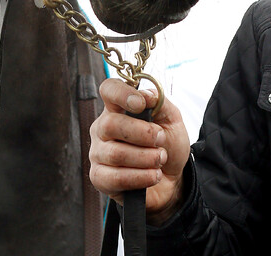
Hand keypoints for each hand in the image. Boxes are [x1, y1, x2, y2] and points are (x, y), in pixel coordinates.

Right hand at [89, 78, 190, 223]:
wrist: (172, 179)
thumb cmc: (167, 145)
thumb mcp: (171, 120)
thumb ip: (159, 103)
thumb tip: (146, 95)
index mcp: (117, 108)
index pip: (108, 90)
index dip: (121, 94)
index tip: (141, 105)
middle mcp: (103, 128)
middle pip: (110, 124)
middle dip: (142, 134)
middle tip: (161, 140)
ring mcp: (98, 153)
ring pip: (115, 154)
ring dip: (146, 158)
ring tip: (160, 159)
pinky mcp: (99, 177)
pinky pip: (115, 178)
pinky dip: (140, 177)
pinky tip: (152, 175)